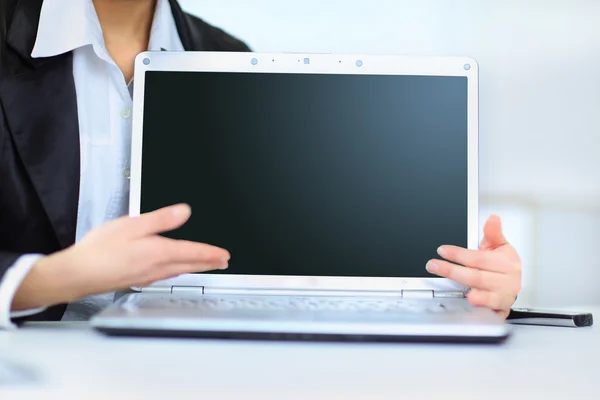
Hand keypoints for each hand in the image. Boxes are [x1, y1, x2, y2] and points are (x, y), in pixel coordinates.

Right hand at [12, 204, 228, 310]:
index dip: (211, 253)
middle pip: (191, 265)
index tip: (224, 254)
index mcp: (160, 252)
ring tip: (206, 265)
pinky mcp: (137, 280)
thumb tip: (184, 212)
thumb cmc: (100, 250)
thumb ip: (161, 219)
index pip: (193, 252)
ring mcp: (148, 276)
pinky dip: (178, 271)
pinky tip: (175, 271)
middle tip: (224, 262)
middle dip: (209, 263)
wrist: (79, 274)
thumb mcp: (133, 225)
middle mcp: (157, 267)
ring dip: (196, 267)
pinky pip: (166, 276)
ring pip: (180, 271)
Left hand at [425, 214, 521, 318]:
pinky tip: (476, 310)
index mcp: (506, 263)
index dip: (459, 254)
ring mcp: (504, 296)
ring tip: (468, 295)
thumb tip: (493, 218)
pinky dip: (485, 311)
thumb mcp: (499, 247)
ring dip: (480, 297)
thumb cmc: (504, 265)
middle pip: (478, 277)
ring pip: (489, 297)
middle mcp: (506, 280)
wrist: (514, 284)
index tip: (442, 250)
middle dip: (454, 272)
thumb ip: (493, 234)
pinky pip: (493, 313)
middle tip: (434, 266)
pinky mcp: (501, 310)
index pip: (479, 257)